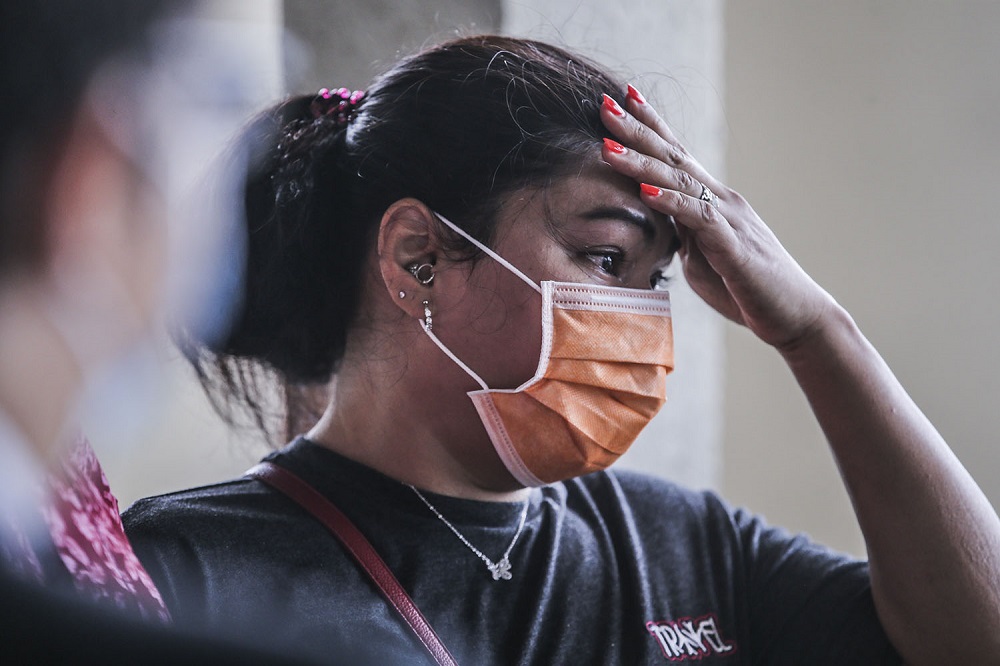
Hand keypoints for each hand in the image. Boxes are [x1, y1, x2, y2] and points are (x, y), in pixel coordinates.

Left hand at [600, 88, 835, 350]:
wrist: (795, 315)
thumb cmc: (747, 289)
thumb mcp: (702, 257)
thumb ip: (681, 234)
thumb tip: (657, 223)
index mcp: (711, 202)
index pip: (676, 155)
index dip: (650, 126)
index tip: (622, 98)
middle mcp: (721, 200)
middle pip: (673, 156)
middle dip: (636, 129)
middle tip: (603, 102)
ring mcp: (730, 219)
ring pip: (680, 181)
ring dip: (641, 162)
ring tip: (607, 145)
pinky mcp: (734, 246)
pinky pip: (699, 218)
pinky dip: (671, 202)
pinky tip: (645, 192)